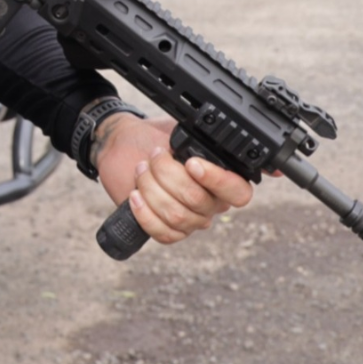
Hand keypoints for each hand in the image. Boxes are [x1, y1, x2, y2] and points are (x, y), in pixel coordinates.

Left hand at [94, 115, 253, 243]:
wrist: (123, 146)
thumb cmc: (153, 137)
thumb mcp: (178, 130)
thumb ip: (197, 138)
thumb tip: (208, 138)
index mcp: (222, 178)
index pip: (238, 192)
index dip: (217, 180)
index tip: (191, 164)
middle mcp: (211, 203)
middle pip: (198, 201)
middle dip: (169, 174)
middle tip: (155, 156)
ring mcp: (190, 220)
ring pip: (177, 216)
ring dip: (152, 189)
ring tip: (141, 169)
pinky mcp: (168, 230)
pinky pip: (163, 233)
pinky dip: (145, 213)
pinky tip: (135, 195)